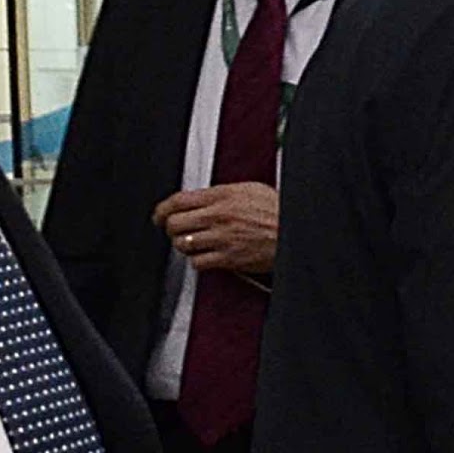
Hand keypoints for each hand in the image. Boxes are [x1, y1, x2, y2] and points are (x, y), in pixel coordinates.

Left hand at [154, 180, 281, 276]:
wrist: (294, 231)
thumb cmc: (277, 211)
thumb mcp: (249, 190)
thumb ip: (222, 193)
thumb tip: (202, 197)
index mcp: (221, 196)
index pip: (178, 200)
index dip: (162, 209)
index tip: (159, 215)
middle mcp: (218, 216)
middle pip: (174, 223)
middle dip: (170, 228)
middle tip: (174, 230)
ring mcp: (222, 238)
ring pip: (183, 243)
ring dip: (184, 245)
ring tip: (192, 244)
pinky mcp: (229, 258)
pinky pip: (198, 262)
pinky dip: (198, 261)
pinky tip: (206, 257)